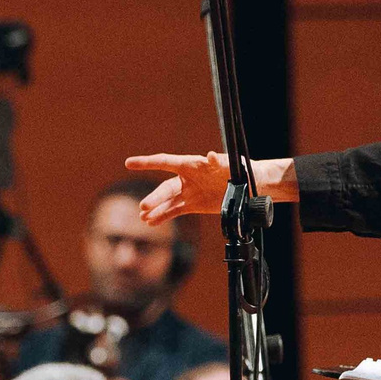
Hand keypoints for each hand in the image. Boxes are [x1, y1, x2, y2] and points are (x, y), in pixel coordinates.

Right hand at [126, 152, 295, 223]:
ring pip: (168, 201)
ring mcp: (189, 192)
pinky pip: (175, 211)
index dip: (147, 163)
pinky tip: (152, 223)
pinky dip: (164, 216)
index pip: (165, 162)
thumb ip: (219, 161)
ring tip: (144, 218)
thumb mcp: (232, 164)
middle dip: (155, 198)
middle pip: (166, 187)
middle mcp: (188, 178)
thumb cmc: (241, 170)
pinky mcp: (194, 204)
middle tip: (144, 208)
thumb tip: (209, 156)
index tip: (129, 164)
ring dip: (156, 209)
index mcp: (193, 164)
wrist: (251, 187)